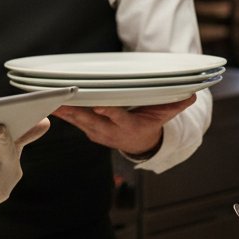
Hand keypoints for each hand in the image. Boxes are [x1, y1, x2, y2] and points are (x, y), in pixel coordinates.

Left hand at [51, 94, 196, 157]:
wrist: (140, 143)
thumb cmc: (150, 122)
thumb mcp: (164, 115)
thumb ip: (174, 105)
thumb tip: (192, 94)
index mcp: (130, 126)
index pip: (119, 118)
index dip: (110, 113)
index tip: (100, 107)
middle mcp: (111, 130)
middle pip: (91, 120)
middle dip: (75, 112)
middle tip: (60, 101)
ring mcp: (97, 131)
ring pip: (78, 120)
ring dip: (63, 112)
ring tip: (47, 101)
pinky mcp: (88, 128)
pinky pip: (72, 120)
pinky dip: (60, 113)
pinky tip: (46, 104)